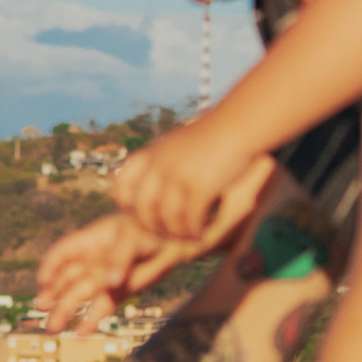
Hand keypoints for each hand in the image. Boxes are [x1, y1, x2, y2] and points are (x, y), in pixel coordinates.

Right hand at [37, 211, 152, 324]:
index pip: (62, 255)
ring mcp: (102, 279)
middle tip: (42, 309)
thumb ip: (120, 258)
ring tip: (52, 329)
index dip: (50, 267)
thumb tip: (111, 282)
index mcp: (88, 242)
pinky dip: (91, 321)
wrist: (171, 242)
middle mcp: (90, 262)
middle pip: (65, 280)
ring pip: (78, 297)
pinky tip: (80, 333)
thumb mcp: (133, 237)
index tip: (44, 281)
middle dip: (52, 295)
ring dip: (65, 312)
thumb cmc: (150, 230)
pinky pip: (100, 309)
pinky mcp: (117, 294)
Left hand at [111, 130, 262, 245]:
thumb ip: (164, 163)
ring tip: (190, 237)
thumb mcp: (179, 144)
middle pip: (143, 210)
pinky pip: (190, 221)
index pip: (122, 186)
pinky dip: (196, 232)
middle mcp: (160, 165)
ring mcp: (179, 176)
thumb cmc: (213, 137)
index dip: (128, 206)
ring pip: (167, 220)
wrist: (239, 124)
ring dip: (178, 234)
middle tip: (170, 234)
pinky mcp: (201, 187)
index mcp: (151, 154)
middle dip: (154, 229)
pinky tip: (203, 232)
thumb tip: (157, 189)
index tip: (145, 213)